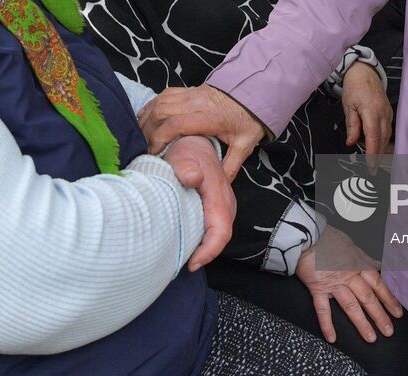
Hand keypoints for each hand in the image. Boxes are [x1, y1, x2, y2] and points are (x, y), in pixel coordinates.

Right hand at [140, 85, 265, 180]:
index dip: (160, 138)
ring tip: (140, 136)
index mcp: (210, 117)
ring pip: (160, 102)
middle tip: (143, 148)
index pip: (176, 124)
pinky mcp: (189, 90)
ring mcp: (191, 94)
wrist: (254, 91)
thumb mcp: (244, 145)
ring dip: (147, 118)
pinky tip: (146, 118)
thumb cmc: (248, 118)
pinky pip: (164, 95)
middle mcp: (197, 102)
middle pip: (162, 112)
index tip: (153, 153)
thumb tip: (220, 187)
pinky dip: (152, 106)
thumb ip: (231, 166)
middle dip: (148, 130)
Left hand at [162, 136, 235, 270]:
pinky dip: (205, 239)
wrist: (196, 143)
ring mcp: (225, 205)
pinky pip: (216, 228)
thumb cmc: (186, 152)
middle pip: (222, 237)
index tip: (191, 264)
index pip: (221, 231)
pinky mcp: (219, 206)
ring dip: (205, 248)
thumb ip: (185, 168)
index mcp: (218, 194)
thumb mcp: (181, 156)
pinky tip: (189, 243)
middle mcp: (226, 202)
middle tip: (181, 264)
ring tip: (184, 257)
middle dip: (205, 254)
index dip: (208, 251)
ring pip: (220, 233)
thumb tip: (192, 178)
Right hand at [295, 226, 402, 342]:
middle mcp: (348, 275)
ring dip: (362, 324)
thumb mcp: (351, 245)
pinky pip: (323, 309)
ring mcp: (333, 283)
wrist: (305, 235)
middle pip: (368, 298)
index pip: (378, 284)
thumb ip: (364, 258)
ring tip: (370, 337)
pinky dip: (327, 325)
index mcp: (358, 264)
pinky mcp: (317, 288)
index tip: (397, 312)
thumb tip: (377, 264)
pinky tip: (332, 338)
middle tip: (388, 331)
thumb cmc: (327, 238)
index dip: (389, 299)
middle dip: (380, 316)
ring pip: (351, 306)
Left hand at [341, 61, 392, 161]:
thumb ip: (352, 126)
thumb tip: (351, 142)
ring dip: (381, 150)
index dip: (373, 154)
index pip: (373, 137)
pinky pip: (387, 130)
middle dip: (378, 156)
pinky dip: (383, 140)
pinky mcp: (389, 113)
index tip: (370, 166)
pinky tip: (377, 147)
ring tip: (374, 161)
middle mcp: (383, 113)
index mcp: (371, 111)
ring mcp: (388, 113)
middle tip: (371, 169)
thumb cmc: (354, 87)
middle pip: (382, 140)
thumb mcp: (348, 106)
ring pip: (386, 136)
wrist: (365, 72)